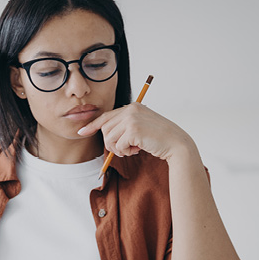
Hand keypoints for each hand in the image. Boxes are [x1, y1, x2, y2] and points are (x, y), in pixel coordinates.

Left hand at [78, 103, 195, 161]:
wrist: (176, 144)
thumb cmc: (159, 139)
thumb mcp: (141, 128)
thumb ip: (125, 126)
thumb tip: (106, 135)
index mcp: (132, 107)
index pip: (106, 116)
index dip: (92, 125)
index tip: (82, 132)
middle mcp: (130, 110)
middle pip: (105, 129)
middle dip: (111, 144)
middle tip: (125, 150)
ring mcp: (131, 118)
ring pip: (109, 138)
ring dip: (118, 149)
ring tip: (132, 150)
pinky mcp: (133, 129)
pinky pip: (118, 145)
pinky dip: (125, 152)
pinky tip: (137, 150)